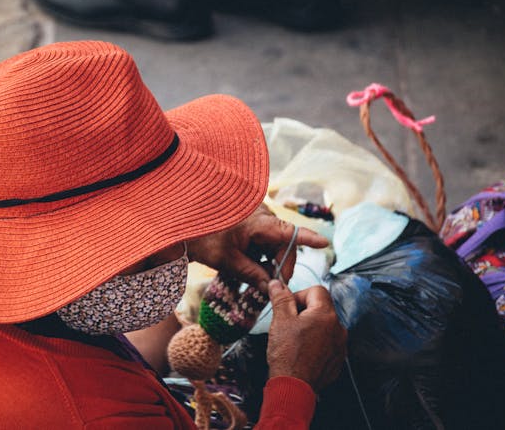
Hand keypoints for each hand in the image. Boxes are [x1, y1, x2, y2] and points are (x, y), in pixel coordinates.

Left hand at [187, 204, 328, 292]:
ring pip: (273, 243)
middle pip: (282, 244)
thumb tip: (271, 289)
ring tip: (257, 278)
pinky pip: (263, 239)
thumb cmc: (202, 238)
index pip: (289, 232)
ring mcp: (255, 217)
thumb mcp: (228, 261)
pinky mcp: (249, 221)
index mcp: (259, 222)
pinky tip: (251, 266)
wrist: (179, 224)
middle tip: (273, 287)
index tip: (325, 243)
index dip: (308, 238)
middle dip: (280, 266)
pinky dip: (260, 254)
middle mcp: (261, 215)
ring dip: (269, 261)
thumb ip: (253, 275)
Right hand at [266, 280, 346, 391]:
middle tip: (289, 323)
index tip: (289, 306)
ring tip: (295, 340)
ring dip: (311, 327)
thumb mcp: (280, 321)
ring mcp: (340, 345)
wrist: (293, 387)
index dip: (300, 295)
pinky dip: (317, 343)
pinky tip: (303, 351)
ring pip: (325, 326)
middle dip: (305, 311)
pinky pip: (328, 343)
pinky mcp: (338, 359)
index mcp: (326, 314)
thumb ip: (281, 298)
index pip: (317, 290)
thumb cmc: (287, 355)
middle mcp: (338, 328)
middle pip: (322, 307)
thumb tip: (277, 284)